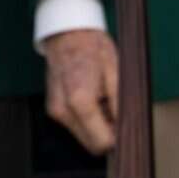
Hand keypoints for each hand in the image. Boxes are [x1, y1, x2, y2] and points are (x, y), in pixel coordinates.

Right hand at [45, 28, 119, 155]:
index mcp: (80, 101)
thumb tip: (125, 128)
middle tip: (116, 110)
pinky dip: (86, 118)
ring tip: (104, 99)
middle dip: (107, 133)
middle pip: (90, 143)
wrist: (67, 34)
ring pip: (82, 136)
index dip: (117, 138)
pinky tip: (93, 98)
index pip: (101, 142)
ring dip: (97, 125)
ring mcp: (55, 112)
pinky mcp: (53, 110)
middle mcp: (63, 112)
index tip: (125, 125)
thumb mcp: (116, 73)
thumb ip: (120, 105)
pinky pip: (74, 125)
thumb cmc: (93, 48)